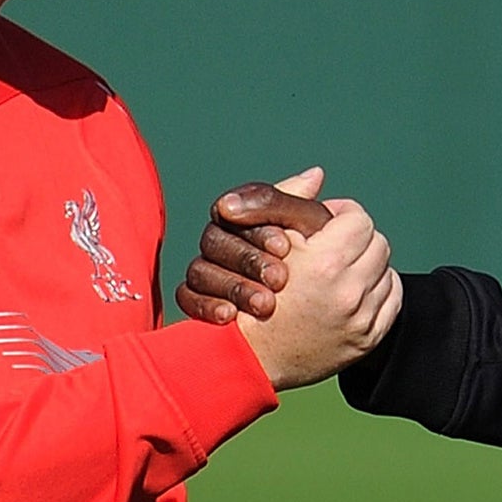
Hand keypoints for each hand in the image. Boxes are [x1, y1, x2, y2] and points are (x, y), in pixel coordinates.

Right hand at [175, 168, 332, 323]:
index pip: (237, 210)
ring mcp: (206, 272)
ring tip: (266, 305)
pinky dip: (206, 305)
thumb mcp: (313, 237)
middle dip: (250, 259)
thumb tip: (315, 174)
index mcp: (243, 218)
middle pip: (215, 240)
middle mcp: (220, 242)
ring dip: (233, 285)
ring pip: (200, 269)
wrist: (304, 327)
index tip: (286, 246)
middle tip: (280, 279)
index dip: (260, 227)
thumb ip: (305, 208)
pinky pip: (186, 298)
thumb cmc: (313, 270)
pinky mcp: (198, 301)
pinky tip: (230, 316)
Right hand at [234, 196, 400, 389]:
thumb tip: (318, 174)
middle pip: (377, 243)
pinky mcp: (368, 339)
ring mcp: (361, 319)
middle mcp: (349, 292)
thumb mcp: (264, 240)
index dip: (340, 216)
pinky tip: (353, 292)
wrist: (249, 357)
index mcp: (326, 262)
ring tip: (340, 271)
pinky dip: (377, 292)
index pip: (358, 219)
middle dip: (356, 240)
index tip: (324, 225)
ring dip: (367, 266)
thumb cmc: (249, 293)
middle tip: (333, 247)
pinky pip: (392, 301)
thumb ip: (290, 201)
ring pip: (386, 270)